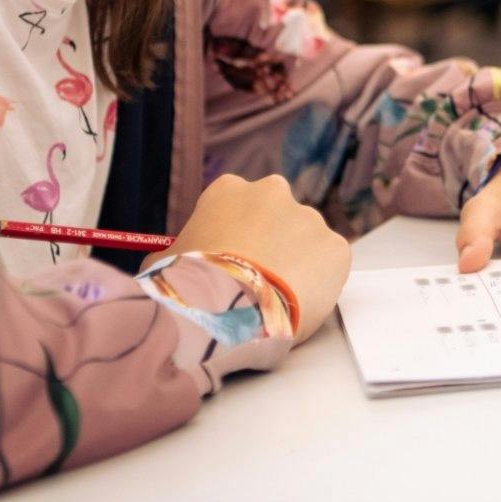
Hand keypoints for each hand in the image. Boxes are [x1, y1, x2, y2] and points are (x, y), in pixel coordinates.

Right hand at [145, 174, 350, 340]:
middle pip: (275, 217)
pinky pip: (329, 266)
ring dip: (295, 264)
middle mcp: (273, 192)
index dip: (232, 238)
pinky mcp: (336, 248)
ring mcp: (309, 218)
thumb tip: (165, 264)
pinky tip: (297, 304)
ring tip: (275, 301)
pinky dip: (319, 284)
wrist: (227, 311)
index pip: (234, 206)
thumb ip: (173, 253)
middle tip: (256, 283)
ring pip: (305, 242)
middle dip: (270, 245)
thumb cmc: (188, 285)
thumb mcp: (163, 262)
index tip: (229, 264)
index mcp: (229, 190)